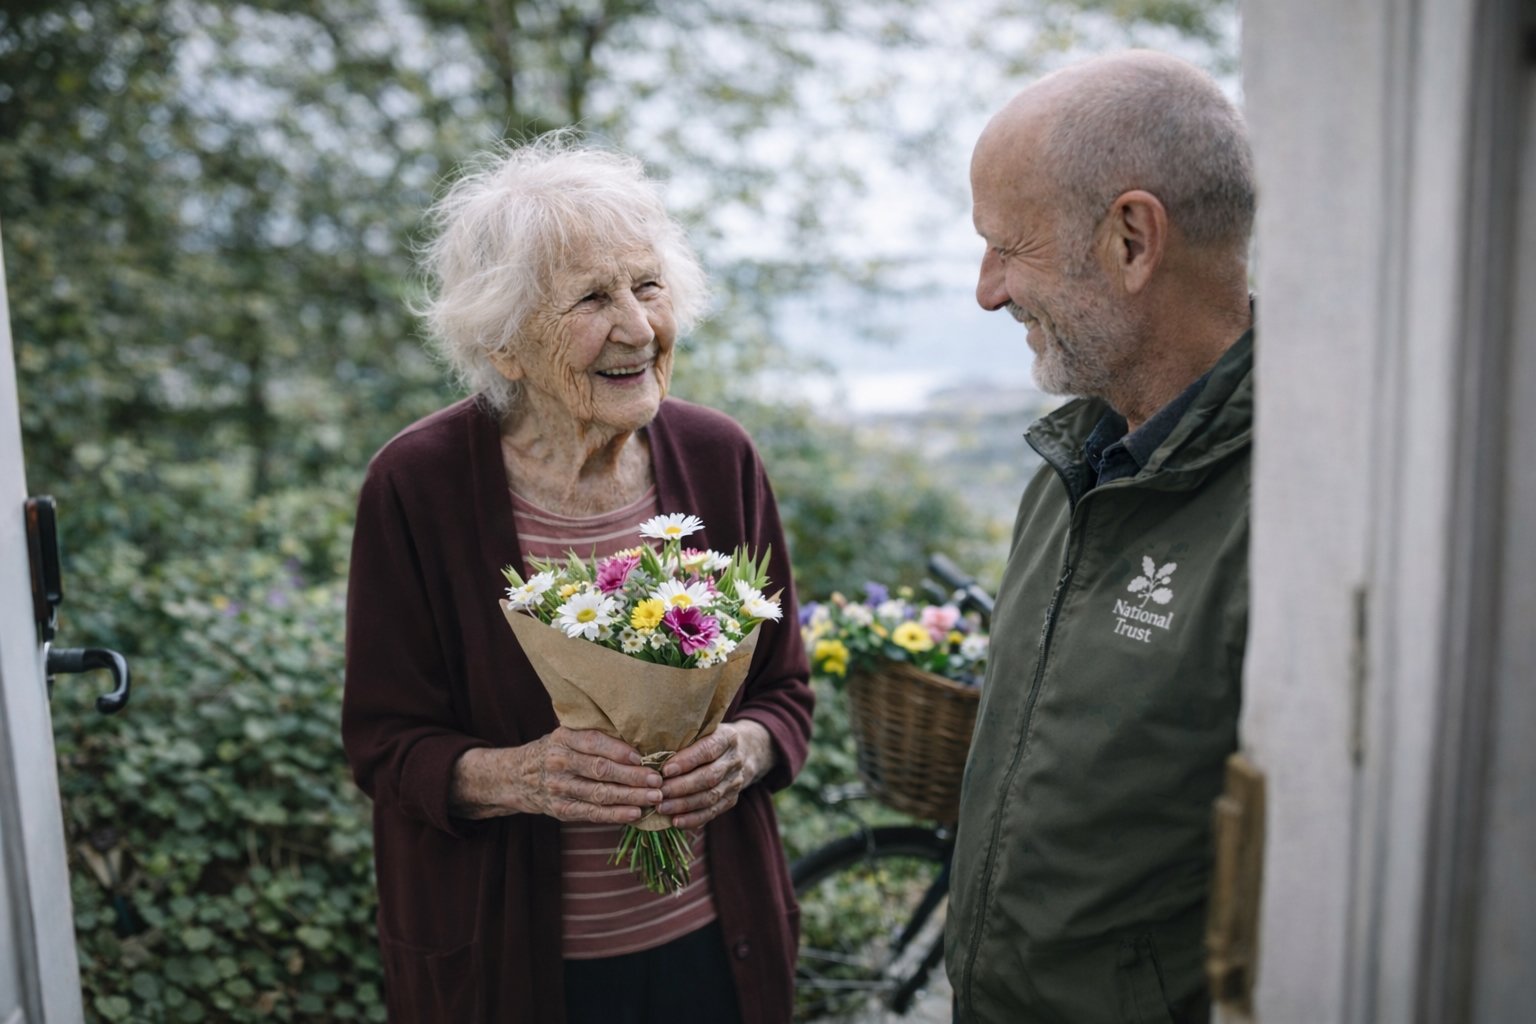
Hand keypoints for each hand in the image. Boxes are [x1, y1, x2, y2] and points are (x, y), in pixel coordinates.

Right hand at [451, 727, 662, 822]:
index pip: (594, 743)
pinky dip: (616, 815)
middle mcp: (559, 763)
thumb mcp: (565, 735)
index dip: (619, 751)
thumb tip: (637, 737)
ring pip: (600, 794)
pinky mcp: (562, 809)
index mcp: (563, 739)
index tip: (642, 757)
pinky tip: (636, 814)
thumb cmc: (553, 751)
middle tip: (658, 780)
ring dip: (630, 797)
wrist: (516, 776)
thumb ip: (593, 736)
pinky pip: (593, 813)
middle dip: (633, 776)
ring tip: (654, 797)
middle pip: (600, 771)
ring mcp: (559, 788)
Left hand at [657, 720, 775, 829]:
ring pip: (710, 797)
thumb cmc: (708, 738)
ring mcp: (735, 782)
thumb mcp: (701, 730)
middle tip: (659, 793)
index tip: (665, 770)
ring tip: (662, 808)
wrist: (742, 752)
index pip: (708, 750)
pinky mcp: (732, 799)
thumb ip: (683, 738)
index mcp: (727, 738)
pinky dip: (693, 819)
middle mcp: (734, 760)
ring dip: (684, 805)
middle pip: (709, 777)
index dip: (687, 761)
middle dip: (681, 787)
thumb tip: (649, 752)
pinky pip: (712, 812)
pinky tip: (676, 821)